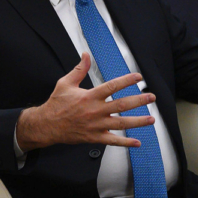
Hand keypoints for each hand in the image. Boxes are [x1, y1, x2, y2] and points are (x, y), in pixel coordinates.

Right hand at [16, 53, 155, 149]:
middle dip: (139, 101)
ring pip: (121, 123)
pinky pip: (112, 141)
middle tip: (151, 97)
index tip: (138, 77)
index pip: (112, 86)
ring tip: (151, 119)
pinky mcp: (94, 137)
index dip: (127, 81)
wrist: (46, 125)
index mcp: (89, 97)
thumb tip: (86, 55)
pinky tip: (137, 142)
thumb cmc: (56, 104)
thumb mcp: (65, 83)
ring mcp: (96, 125)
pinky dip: (125, 143)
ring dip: (138, 121)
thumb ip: (79, 69)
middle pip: (121, 105)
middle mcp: (95, 111)